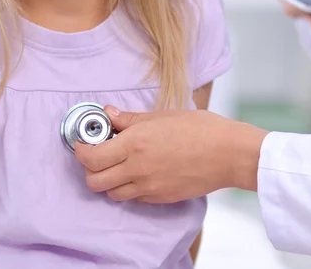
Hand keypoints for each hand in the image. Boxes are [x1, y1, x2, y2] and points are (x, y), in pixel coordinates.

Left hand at [75, 107, 267, 203]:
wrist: (229, 153)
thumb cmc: (201, 128)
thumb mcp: (163, 116)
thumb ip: (131, 119)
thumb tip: (108, 114)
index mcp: (135, 144)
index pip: (89, 157)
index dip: (81, 150)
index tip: (85, 141)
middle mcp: (137, 168)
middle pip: (94, 181)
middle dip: (91, 168)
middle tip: (101, 153)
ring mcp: (148, 187)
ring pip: (112, 193)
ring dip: (110, 180)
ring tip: (122, 163)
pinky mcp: (160, 198)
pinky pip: (134, 198)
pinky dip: (130, 187)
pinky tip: (143, 171)